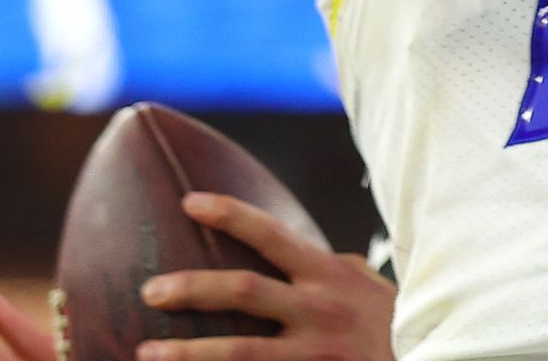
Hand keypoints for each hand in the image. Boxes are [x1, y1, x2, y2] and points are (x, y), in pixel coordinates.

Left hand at [135, 193, 396, 360]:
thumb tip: (323, 255)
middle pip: (243, 291)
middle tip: (150, 290)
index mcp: (330, 276)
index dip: (230, 215)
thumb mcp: (374, 290)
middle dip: (191, 288)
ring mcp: (314, 354)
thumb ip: (343, 272)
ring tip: (146, 354)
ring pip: (240, 352)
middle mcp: (319, 310)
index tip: (188, 202)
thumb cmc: (401, 326)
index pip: (273, 234)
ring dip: (187, 354)